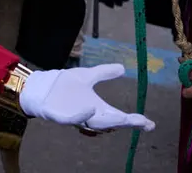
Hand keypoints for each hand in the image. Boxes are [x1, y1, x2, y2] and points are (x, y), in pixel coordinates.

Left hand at [21, 64, 154, 131]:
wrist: (41, 86)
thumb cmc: (64, 85)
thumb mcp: (87, 76)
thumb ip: (104, 73)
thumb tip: (122, 67)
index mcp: (97, 108)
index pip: (119, 117)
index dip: (134, 122)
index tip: (149, 123)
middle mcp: (89, 116)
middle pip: (110, 123)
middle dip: (125, 124)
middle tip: (141, 123)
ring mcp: (75, 117)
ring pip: (94, 124)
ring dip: (107, 122)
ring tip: (123, 118)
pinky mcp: (60, 117)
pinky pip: (72, 119)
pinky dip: (82, 116)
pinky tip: (91, 109)